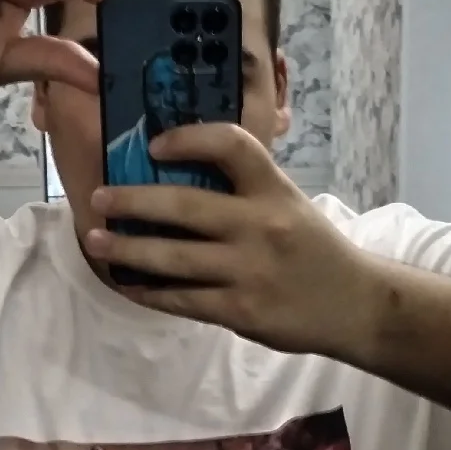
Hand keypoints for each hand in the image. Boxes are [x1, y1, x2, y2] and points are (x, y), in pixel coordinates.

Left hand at [87, 126, 382, 359]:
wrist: (354, 304)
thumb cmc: (313, 248)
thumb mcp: (288, 204)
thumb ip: (243, 191)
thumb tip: (171, 177)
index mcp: (274, 189)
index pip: (231, 145)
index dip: (188, 139)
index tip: (154, 146)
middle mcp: (260, 225)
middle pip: (183, 206)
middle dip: (132, 202)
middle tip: (99, 198)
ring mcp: (248, 270)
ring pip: (172, 258)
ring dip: (126, 250)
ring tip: (96, 241)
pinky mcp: (240, 310)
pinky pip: (182, 300)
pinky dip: (150, 292)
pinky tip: (130, 285)